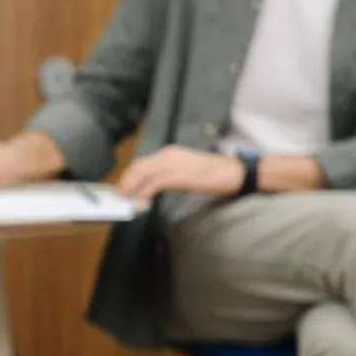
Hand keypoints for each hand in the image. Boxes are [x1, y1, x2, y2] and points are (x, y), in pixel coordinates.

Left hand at [117, 145, 241, 202]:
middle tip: (120, 198)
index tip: (122, 189)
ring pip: (142, 174)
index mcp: (169, 152)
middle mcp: (168, 154)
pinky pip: (153, 183)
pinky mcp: (178, 175)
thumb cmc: (213, 174)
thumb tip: (149, 188)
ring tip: (126, 201)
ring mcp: (173, 163)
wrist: (235, 172)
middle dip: (125, 183)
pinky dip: (143, 193)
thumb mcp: (185, 171)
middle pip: (137, 167)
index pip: (141, 163)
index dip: (128, 177)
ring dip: (131, 189)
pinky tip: (141, 203)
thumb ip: (167, 176)